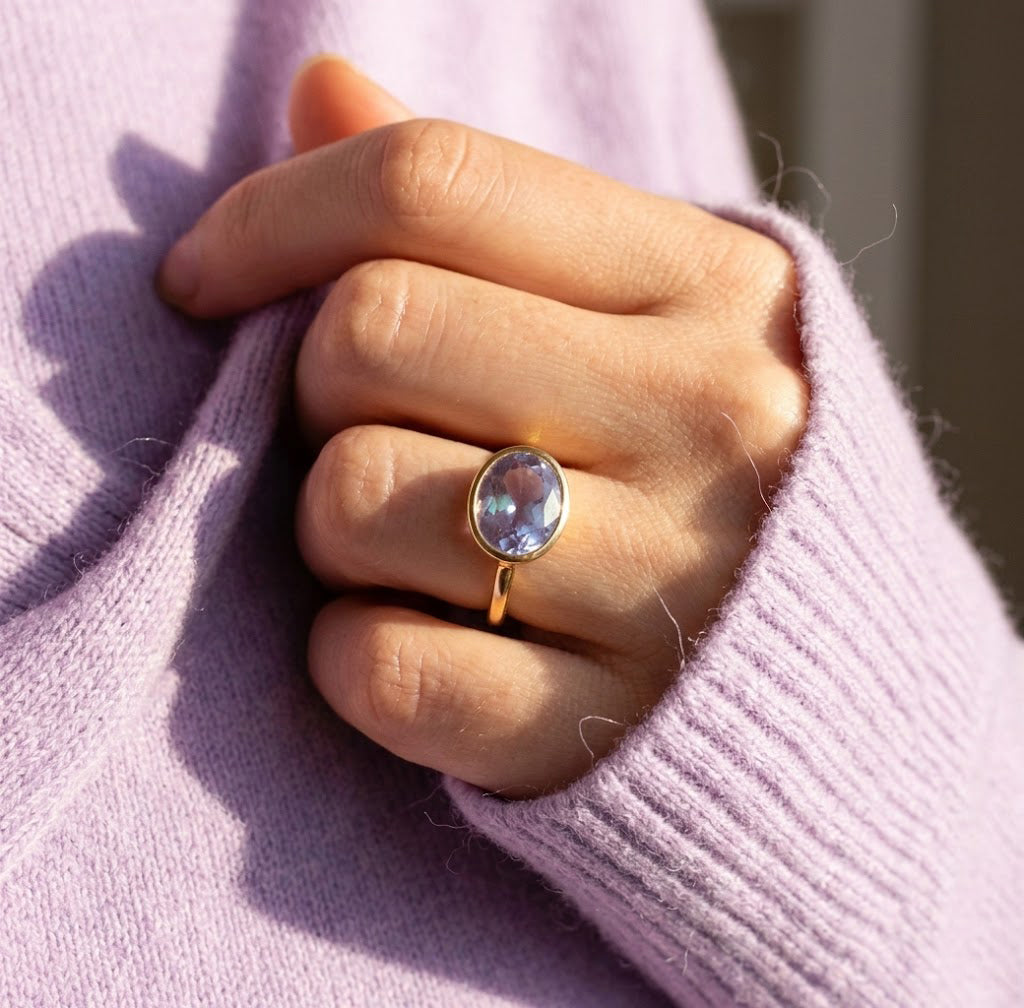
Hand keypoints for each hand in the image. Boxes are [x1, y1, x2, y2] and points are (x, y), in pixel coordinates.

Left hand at [158, 56, 806, 797]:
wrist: (840, 678)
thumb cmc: (712, 467)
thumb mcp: (652, 309)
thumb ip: (489, 209)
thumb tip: (320, 90)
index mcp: (714, 287)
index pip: (436, 184)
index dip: (275, 212)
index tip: (204, 279)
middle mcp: (708, 424)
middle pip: (371, 333)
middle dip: (312, 384)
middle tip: (363, 427)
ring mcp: (665, 586)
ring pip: (358, 497)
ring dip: (330, 523)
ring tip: (407, 541)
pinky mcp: (599, 731)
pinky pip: (381, 665)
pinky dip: (351, 651)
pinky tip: (413, 637)